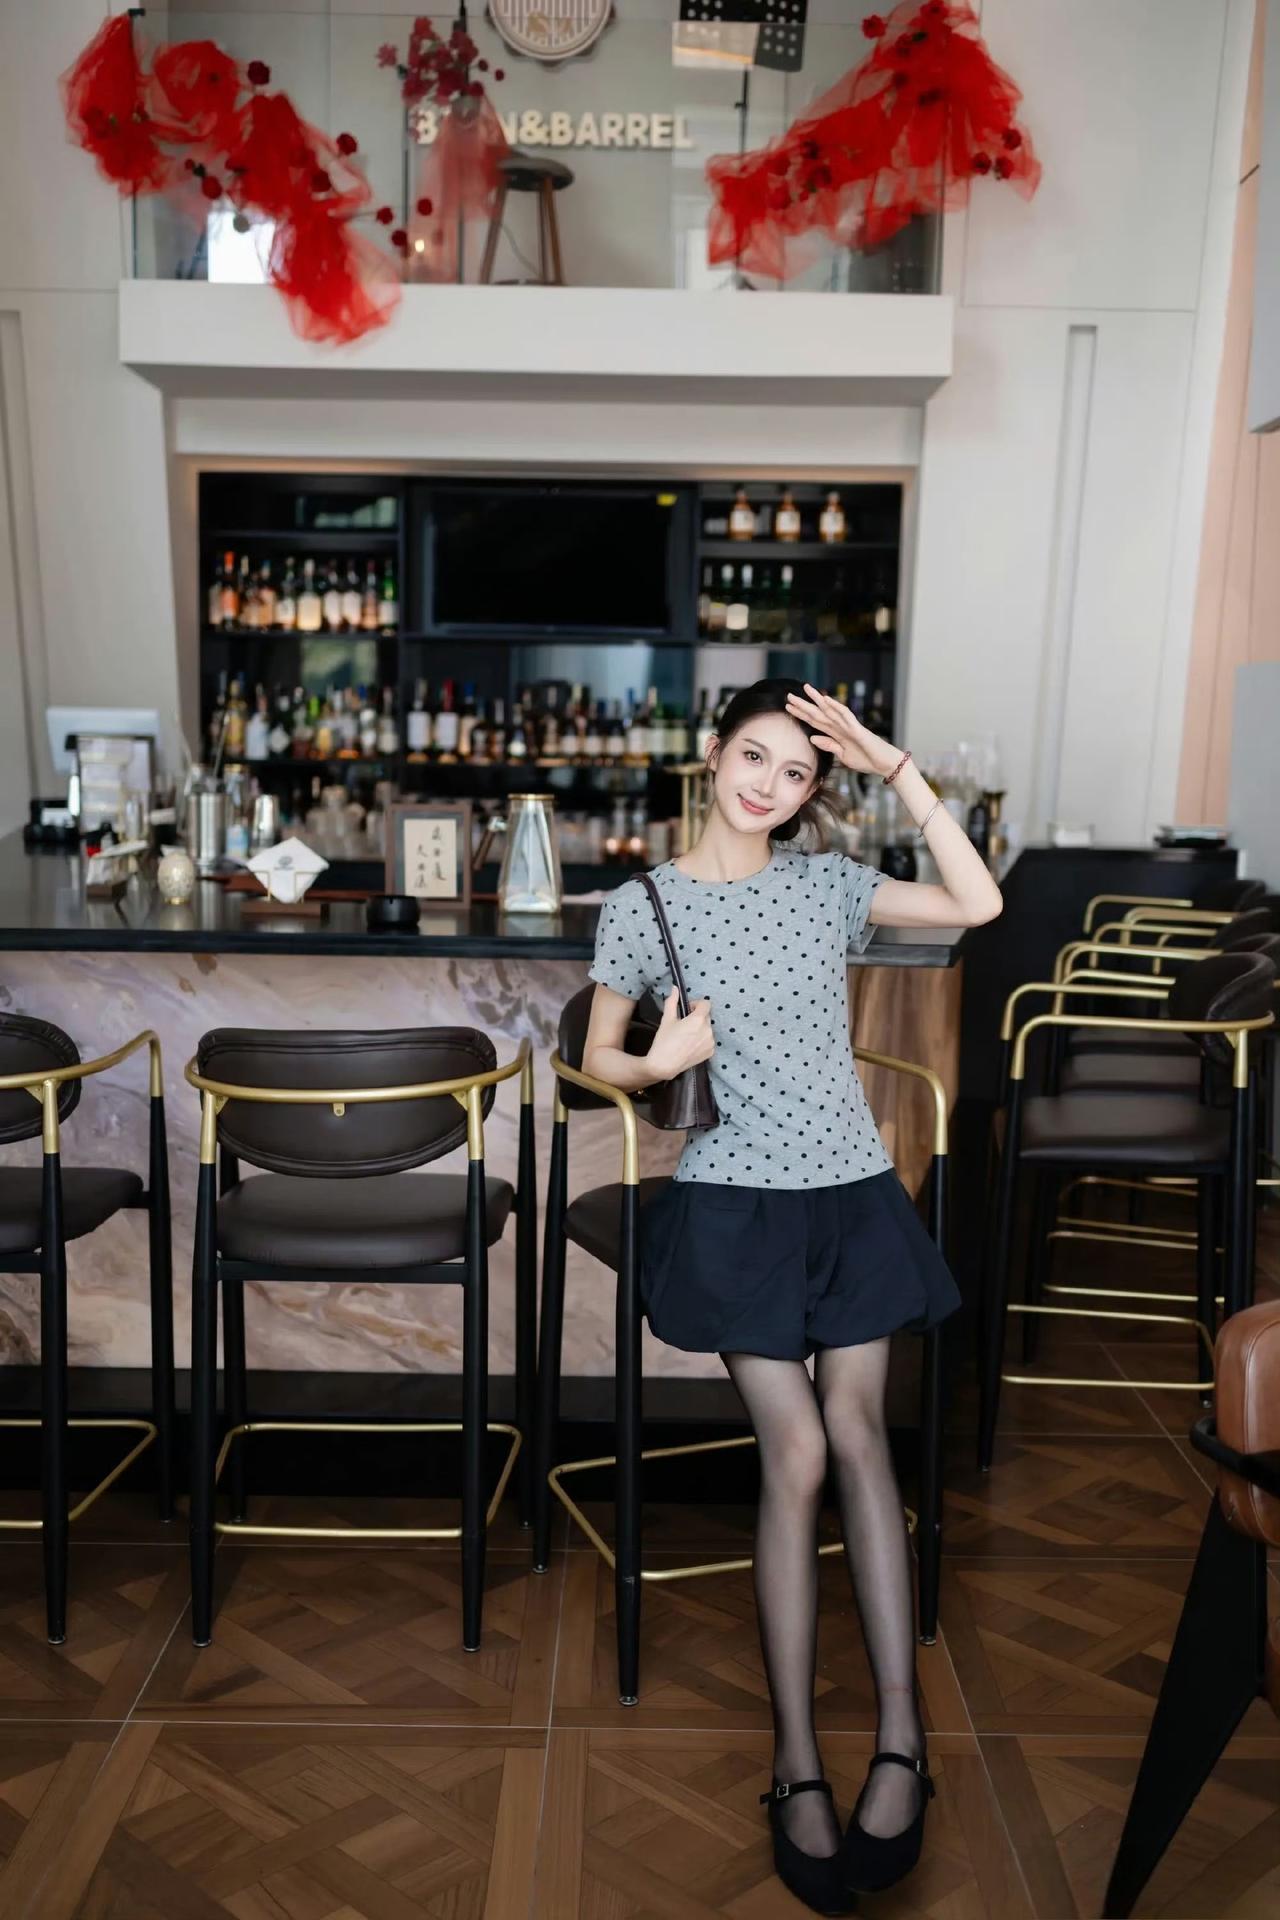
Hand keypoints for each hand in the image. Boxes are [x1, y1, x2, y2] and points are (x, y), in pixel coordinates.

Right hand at [646, 986, 713, 1081]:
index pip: (706, 1004)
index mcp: (698, 1020)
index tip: (687, 1010)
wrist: (664, 1065)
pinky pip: (708, 1040)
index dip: (696, 1004)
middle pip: (706, 1017)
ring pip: (707, 1029)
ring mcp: (710, 1042)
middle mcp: (708, 1030)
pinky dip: (701, 1040)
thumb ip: (672, 1002)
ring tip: (686, 1036)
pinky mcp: (710, 1052)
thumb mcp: (667, 1019)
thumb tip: (675, 988)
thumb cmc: (664, 1041)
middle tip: (684, 1024)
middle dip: (697, 1017)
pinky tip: (689, 1045)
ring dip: (700, 1028)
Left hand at [784, 683, 900, 778]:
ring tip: (806, 689)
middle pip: (819, 713)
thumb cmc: (866, 759)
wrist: (884, 764)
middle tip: (788, 695)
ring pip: (830, 710)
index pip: (815, 721)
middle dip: (804, 705)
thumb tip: (812, 738)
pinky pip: (846, 716)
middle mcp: (841, 726)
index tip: (788, 708)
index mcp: (836, 733)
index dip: (801, 714)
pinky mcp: (858, 730)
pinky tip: (826, 700)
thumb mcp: (842, 755)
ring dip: (818, 700)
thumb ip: (829, 745)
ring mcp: (849, 726)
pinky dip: (836, 707)